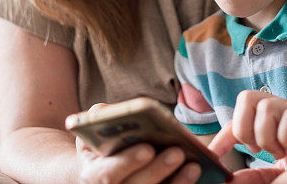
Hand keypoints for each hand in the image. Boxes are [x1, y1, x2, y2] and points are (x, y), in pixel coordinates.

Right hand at [74, 104, 201, 183]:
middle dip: (158, 170)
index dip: (128, 162)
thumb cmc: (98, 148)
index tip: (148, 148)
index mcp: (93, 175)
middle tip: (178, 152)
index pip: (107, 174)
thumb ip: (96, 119)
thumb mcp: (90, 132)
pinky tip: (196, 172)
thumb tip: (108, 111)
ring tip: (194, 165)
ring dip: (177, 183)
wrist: (101, 172)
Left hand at [208, 91, 286, 174]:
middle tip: (260, 150)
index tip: (214, 157)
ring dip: (266, 134)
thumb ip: (262, 174)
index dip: (222, 136)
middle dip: (245, 127)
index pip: (238, 117)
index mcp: (272, 123)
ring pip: (265, 105)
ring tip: (281, 152)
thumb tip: (233, 181)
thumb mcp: (286, 171)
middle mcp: (283, 112)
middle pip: (246, 97)